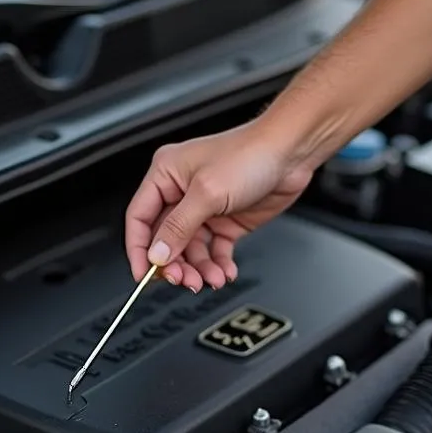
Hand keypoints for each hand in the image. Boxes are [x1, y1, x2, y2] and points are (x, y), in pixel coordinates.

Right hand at [125, 120, 312, 290]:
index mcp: (166, 175)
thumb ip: (178, 227)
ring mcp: (204, 208)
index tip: (144, 275)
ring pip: (190, 249)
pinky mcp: (226, 221)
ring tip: (211, 278)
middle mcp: (181, 192)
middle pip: (165, 239)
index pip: (140, 218)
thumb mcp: (207, 193)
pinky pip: (214, 250)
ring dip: (199, 268)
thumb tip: (157, 254)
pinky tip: (225, 272)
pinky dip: (218, 264)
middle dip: (174, 263)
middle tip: (183, 280)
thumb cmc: (250, 153)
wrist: (292, 152)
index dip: (139, 249)